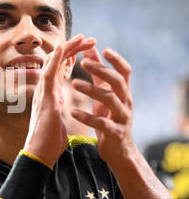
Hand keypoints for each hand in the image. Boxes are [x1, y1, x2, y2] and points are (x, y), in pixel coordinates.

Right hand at [23, 34, 95, 166]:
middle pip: (57, 62)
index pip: (60, 69)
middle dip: (72, 48)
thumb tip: (61, 104)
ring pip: (52, 64)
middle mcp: (45, 89)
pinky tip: (61, 48)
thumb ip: (58, 107)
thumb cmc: (49, 139)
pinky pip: (48, 74)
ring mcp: (43, 92)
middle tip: (86, 37)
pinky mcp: (44, 98)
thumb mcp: (57, 117)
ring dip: (66, 49)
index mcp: (50, 93)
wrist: (40, 152)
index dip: (72, 56)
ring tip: (80, 37)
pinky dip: (54, 60)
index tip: (85, 47)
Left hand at [70, 46, 136, 165]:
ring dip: (91, 90)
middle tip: (83, 63)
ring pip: (110, 100)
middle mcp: (126, 102)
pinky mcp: (115, 133)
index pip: (125, 71)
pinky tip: (72, 112)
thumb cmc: (109, 117)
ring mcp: (122, 118)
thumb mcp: (105, 94)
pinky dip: (87, 117)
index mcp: (123, 92)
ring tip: (73, 84)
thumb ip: (98, 72)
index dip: (117, 60)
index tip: (104, 48)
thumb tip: (91, 48)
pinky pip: (102, 123)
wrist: (118, 151)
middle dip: (101, 70)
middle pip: (118, 82)